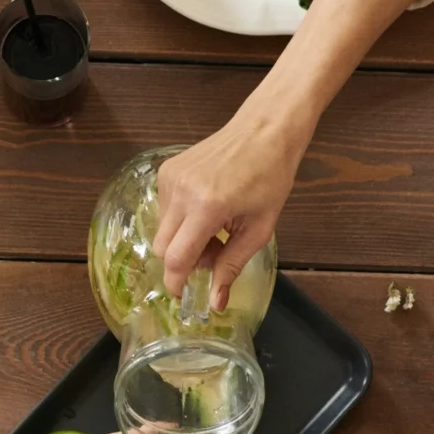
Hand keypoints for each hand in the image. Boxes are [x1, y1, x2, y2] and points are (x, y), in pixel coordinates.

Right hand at [150, 114, 304, 303]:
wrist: (263, 130)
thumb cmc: (270, 177)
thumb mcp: (258, 229)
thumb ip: (231, 267)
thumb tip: (214, 302)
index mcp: (207, 206)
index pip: (176, 258)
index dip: (177, 282)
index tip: (185, 294)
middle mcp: (182, 191)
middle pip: (163, 248)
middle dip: (184, 260)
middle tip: (215, 252)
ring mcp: (170, 178)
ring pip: (163, 230)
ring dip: (184, 239)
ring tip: (216, 226)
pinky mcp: (166, 170)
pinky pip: (164, 209)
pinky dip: (182, 219)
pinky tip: (207, 208)